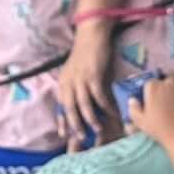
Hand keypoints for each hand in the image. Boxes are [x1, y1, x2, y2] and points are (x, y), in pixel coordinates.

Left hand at [55, 22, 120, 141]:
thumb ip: (75, 87)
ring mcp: (80, 79)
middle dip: (75, 125)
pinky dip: (106, 106)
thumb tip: (80, 105)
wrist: (91, 35)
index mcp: (63, 82)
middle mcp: (69, 82)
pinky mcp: (93, 75)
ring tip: (98, 130)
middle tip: (81, 138)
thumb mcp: (75, 72)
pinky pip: (99, 96)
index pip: (60, 105)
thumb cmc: (86, 54)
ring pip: (83, 105)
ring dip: (91, 119)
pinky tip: (113, 113)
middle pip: (69, 108)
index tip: (63, 135)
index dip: (61, 121)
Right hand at [131, 74, 173, 138]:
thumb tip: (133, 99)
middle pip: (167, 79)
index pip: (150, 83)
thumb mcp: (142, 122)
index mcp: (154, 86)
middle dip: (166, 87)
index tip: (154, 101)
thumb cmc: (161, 130)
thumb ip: (134, 109)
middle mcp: (171, 81)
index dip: (152, 92)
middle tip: (168, 102)